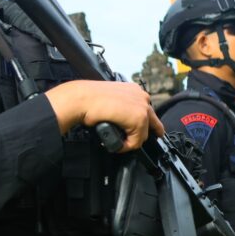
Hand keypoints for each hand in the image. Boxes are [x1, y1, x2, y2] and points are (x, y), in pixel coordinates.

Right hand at [46, 80, 164, 151]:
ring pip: (143, 134)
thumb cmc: (88, 98)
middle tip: (131, 142)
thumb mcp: (109, 99)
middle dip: (142, 134)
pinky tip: (117, 145)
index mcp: (134, 90)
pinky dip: (127, 146)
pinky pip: (137, 141)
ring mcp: (142, 108)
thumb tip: (120, 119)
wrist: (83, 99)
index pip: (146, 110)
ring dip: (131, 141)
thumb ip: (120, 106)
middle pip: (151, 122)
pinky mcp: (139, 120)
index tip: (137, 131)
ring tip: (118, 143)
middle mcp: (142, 97)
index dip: (143, 124)